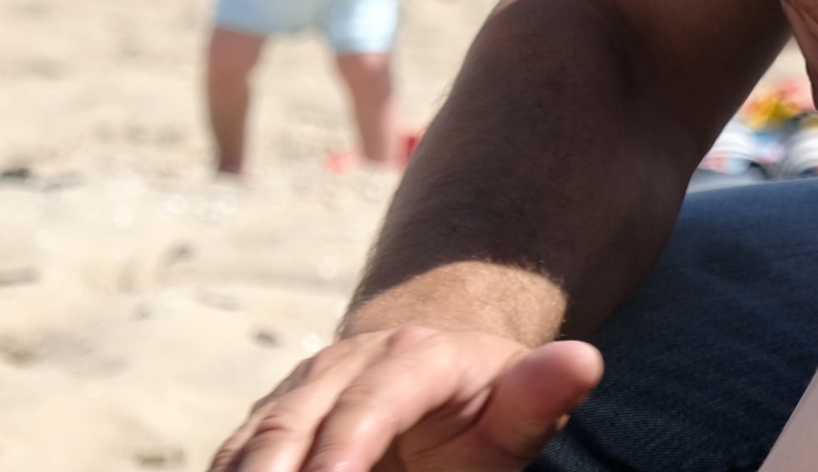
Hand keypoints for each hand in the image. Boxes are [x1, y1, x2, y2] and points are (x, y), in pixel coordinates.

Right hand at [209, 326, 599, 471]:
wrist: (431, 371)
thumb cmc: (486, 407)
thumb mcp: (522, 405)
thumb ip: (542, 393)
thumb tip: (584, 360)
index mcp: (413, 358)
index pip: (374, 401)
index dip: (348, 445)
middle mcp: (344, 367)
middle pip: (294, 425)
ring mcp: (298, 392)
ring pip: (252, 443)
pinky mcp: (267, 422)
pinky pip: (233, 459)